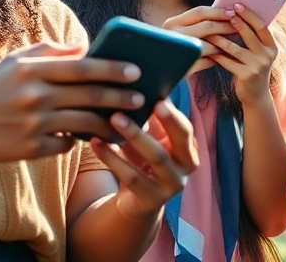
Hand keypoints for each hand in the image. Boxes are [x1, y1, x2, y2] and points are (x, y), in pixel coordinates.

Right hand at [0, 41, 144, 163]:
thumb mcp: (15, 62)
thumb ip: (50, 51)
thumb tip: (86, 46)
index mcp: (31, 70)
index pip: (82, 67)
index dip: (112, 69)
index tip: (136, 71)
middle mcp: (33, 96)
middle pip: (88, 95)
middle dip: (120, 97)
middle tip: (141, 98)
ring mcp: (32, 124)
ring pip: (83, 123)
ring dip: (108, 124)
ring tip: (125, 123)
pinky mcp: (29, 149)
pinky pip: (65, 145)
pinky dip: (78, 141)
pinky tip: (89, 139)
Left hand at [90, 100, 198, 219]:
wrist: (137, 201)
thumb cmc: (144, 160)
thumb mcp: (152, 140)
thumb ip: (153, 120)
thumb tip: (142, 84)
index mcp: (189, 150)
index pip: (186, 130)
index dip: (173, 115)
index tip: (158, 98)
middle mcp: (186, 169)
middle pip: (177, 142)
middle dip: (161, 121)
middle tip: (137, 101)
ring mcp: (170, 186)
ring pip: (154, 158)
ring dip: (134, 136)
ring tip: (113, 118)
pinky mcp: (150, 200)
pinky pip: (131, 176)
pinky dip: (112, 158)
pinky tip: (97, 143)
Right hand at [162, 6, 241, 75]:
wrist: (154, 72)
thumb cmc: (170, 48)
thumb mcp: (178, 32)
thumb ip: (196, 24)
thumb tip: (225, 15)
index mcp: (172, 23)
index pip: (200, 12)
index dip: (218, 11)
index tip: (233, 11)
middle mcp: (172, 35)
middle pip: (207, 26)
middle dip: (226, 26)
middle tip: (240, 27)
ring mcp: (177, 51)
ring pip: (208, 45)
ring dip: (223, 44)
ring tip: (234, 43)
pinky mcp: (182, 68)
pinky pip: (206, 62)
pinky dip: (216, 59)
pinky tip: (222, 58)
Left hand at [203, 3, 278, 102]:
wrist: (256, 95)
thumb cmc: (253, 68)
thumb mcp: (259, 53)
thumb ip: (253, 38)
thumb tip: (236, 15)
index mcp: (272, 46)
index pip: (262, 26)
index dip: (250, 15)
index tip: (238, 5)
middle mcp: (268, 55)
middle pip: (251, 34)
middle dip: (237, 22)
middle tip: (226, 13)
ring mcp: (258, 66)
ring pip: (236, 48)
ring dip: (221, 38)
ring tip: (210, 31)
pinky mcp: (246, 75)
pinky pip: (228, 61)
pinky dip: (217, 54)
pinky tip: (208, 49)